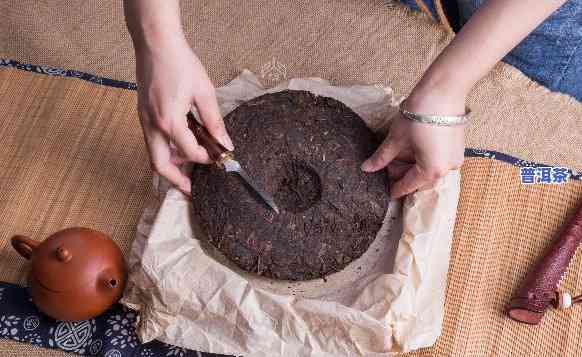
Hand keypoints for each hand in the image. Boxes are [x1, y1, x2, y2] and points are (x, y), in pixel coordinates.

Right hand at [135, 40, 232, 193]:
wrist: (156, 43)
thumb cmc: (180, 63)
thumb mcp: (204, 92)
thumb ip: (214, 122)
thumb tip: (225, 143)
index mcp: (169, 121)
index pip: (189, 152)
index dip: (206, 159)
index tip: (219, 159)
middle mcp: (152, 125)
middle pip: (160, 165)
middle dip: (177, 181)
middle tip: (193, 189)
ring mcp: (144, 120)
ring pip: (153, 154)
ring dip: (171, 165)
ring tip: (191, 167)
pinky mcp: (143, 115)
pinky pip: (152, 141)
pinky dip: (165, 150)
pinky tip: (182, 146)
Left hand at [361, 91, 465, 198]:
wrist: (443, 90)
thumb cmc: (419, 115)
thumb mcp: (396, 139)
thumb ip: (382, 157)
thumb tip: (367, 168)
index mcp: (432, 171)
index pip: (408, 186)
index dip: (393, 189)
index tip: (384, 192)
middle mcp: (447, 169)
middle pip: (419, 179)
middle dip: (401, 173)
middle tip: (384, 165)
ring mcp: (454, 158)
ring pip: (427, 168)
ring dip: (410, 164)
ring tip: (394, 153)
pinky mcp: (457, 146)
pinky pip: (436, 159)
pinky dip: (421, 156)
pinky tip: (408, 147)